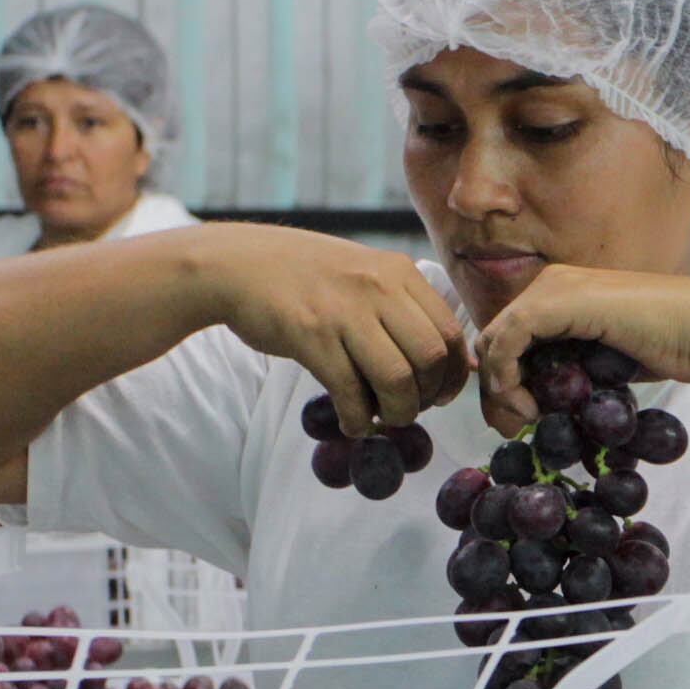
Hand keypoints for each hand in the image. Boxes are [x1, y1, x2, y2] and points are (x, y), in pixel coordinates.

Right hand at [202, 226, 471, 432]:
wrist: (236, 266)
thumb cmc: (305, 276)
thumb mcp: (364, 274)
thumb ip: (403, 306)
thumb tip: (449, 358)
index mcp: (398, 272)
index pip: (450, 332)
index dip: (453, 374)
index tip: (441, 394)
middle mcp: (378, 287)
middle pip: (431, 358)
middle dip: (428, 396)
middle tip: (409, 407)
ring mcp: (345, 311)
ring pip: (397, 379)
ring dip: (396, 412)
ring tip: (382, 417)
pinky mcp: (311, 336)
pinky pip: (350, 392)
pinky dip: (358, 419)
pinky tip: (352, 422)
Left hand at [476, 266, 689, 437]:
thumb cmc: (670, 346)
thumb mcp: (606, 364)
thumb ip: (573, 373)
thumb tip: (541, 405)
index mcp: (561, 295)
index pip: (511, 340)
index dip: (504, 383)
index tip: (521, 421)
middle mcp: (551, 285)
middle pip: (494, 340)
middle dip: (495, 390)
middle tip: (511, 426)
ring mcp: (552, 289)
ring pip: (494, 341)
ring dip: (499, 388)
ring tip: (524, 419)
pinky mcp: (555, 301)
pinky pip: (507, 339)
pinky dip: (506, 375)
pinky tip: (528, 404)